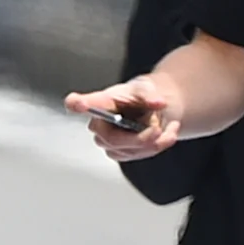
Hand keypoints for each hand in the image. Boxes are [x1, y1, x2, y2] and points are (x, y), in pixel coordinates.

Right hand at [64, 77, 179, 159]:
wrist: (150, 109)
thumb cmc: (140, 96)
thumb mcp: (146, 89)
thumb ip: (151, 95)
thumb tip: (158, 102)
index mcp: (101, 102)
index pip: (84, 103)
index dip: (78, 105)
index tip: (76, 103)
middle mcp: (98, 125)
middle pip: (115, 140)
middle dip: (142, 137)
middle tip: (159, 128)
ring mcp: (107, 142)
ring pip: (133, 150)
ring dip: (157, 140)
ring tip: (168, 125)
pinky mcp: (120, 153)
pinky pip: (142, 155)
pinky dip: (160, 144)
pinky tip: (165, 133)